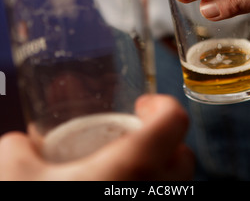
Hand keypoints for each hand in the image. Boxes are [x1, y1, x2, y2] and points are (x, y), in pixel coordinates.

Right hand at [0, 95, 194, 180]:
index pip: (173, 122)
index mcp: (129, 169)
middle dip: (165, 145)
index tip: (140, 107)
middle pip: (184, 160)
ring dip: (161, 178)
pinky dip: (151, 197)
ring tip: (127, 176)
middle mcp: (152, 196)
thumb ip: (18, 149)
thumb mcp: (12, 174)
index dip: (161, 105)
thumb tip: (22, 144)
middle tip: (135, 143)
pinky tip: (121, 196)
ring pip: (179, 192)